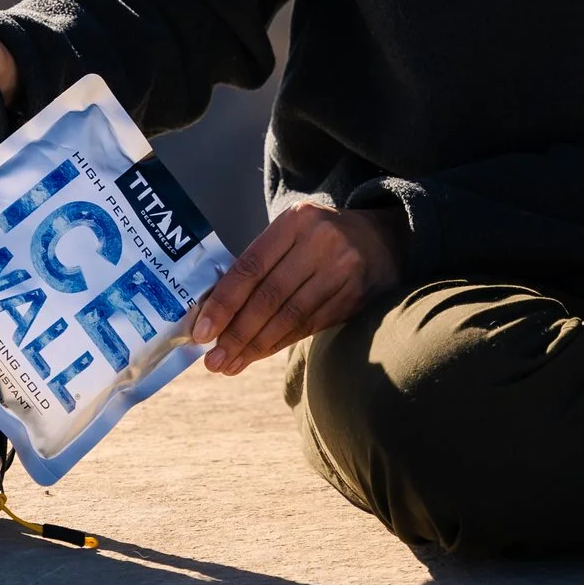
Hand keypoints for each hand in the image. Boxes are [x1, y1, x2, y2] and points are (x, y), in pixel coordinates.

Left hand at [189, 199, 403, 374]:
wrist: (382, 239)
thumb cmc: (321, 238)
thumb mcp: (292, 232)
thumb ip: (260, 263)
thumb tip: (215, 312)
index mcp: (296, 220)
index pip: (251, 267)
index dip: (224, 302)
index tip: (202, 331)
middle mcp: (321, 243)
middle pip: (269, 297)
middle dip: (237, 333)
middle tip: (213, 360)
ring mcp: (343, 271)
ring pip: (289, 317)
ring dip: (256, 346)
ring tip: (230, 364)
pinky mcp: (356, 297)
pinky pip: (310, 326)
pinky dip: (280, 343)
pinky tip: (259, 354)